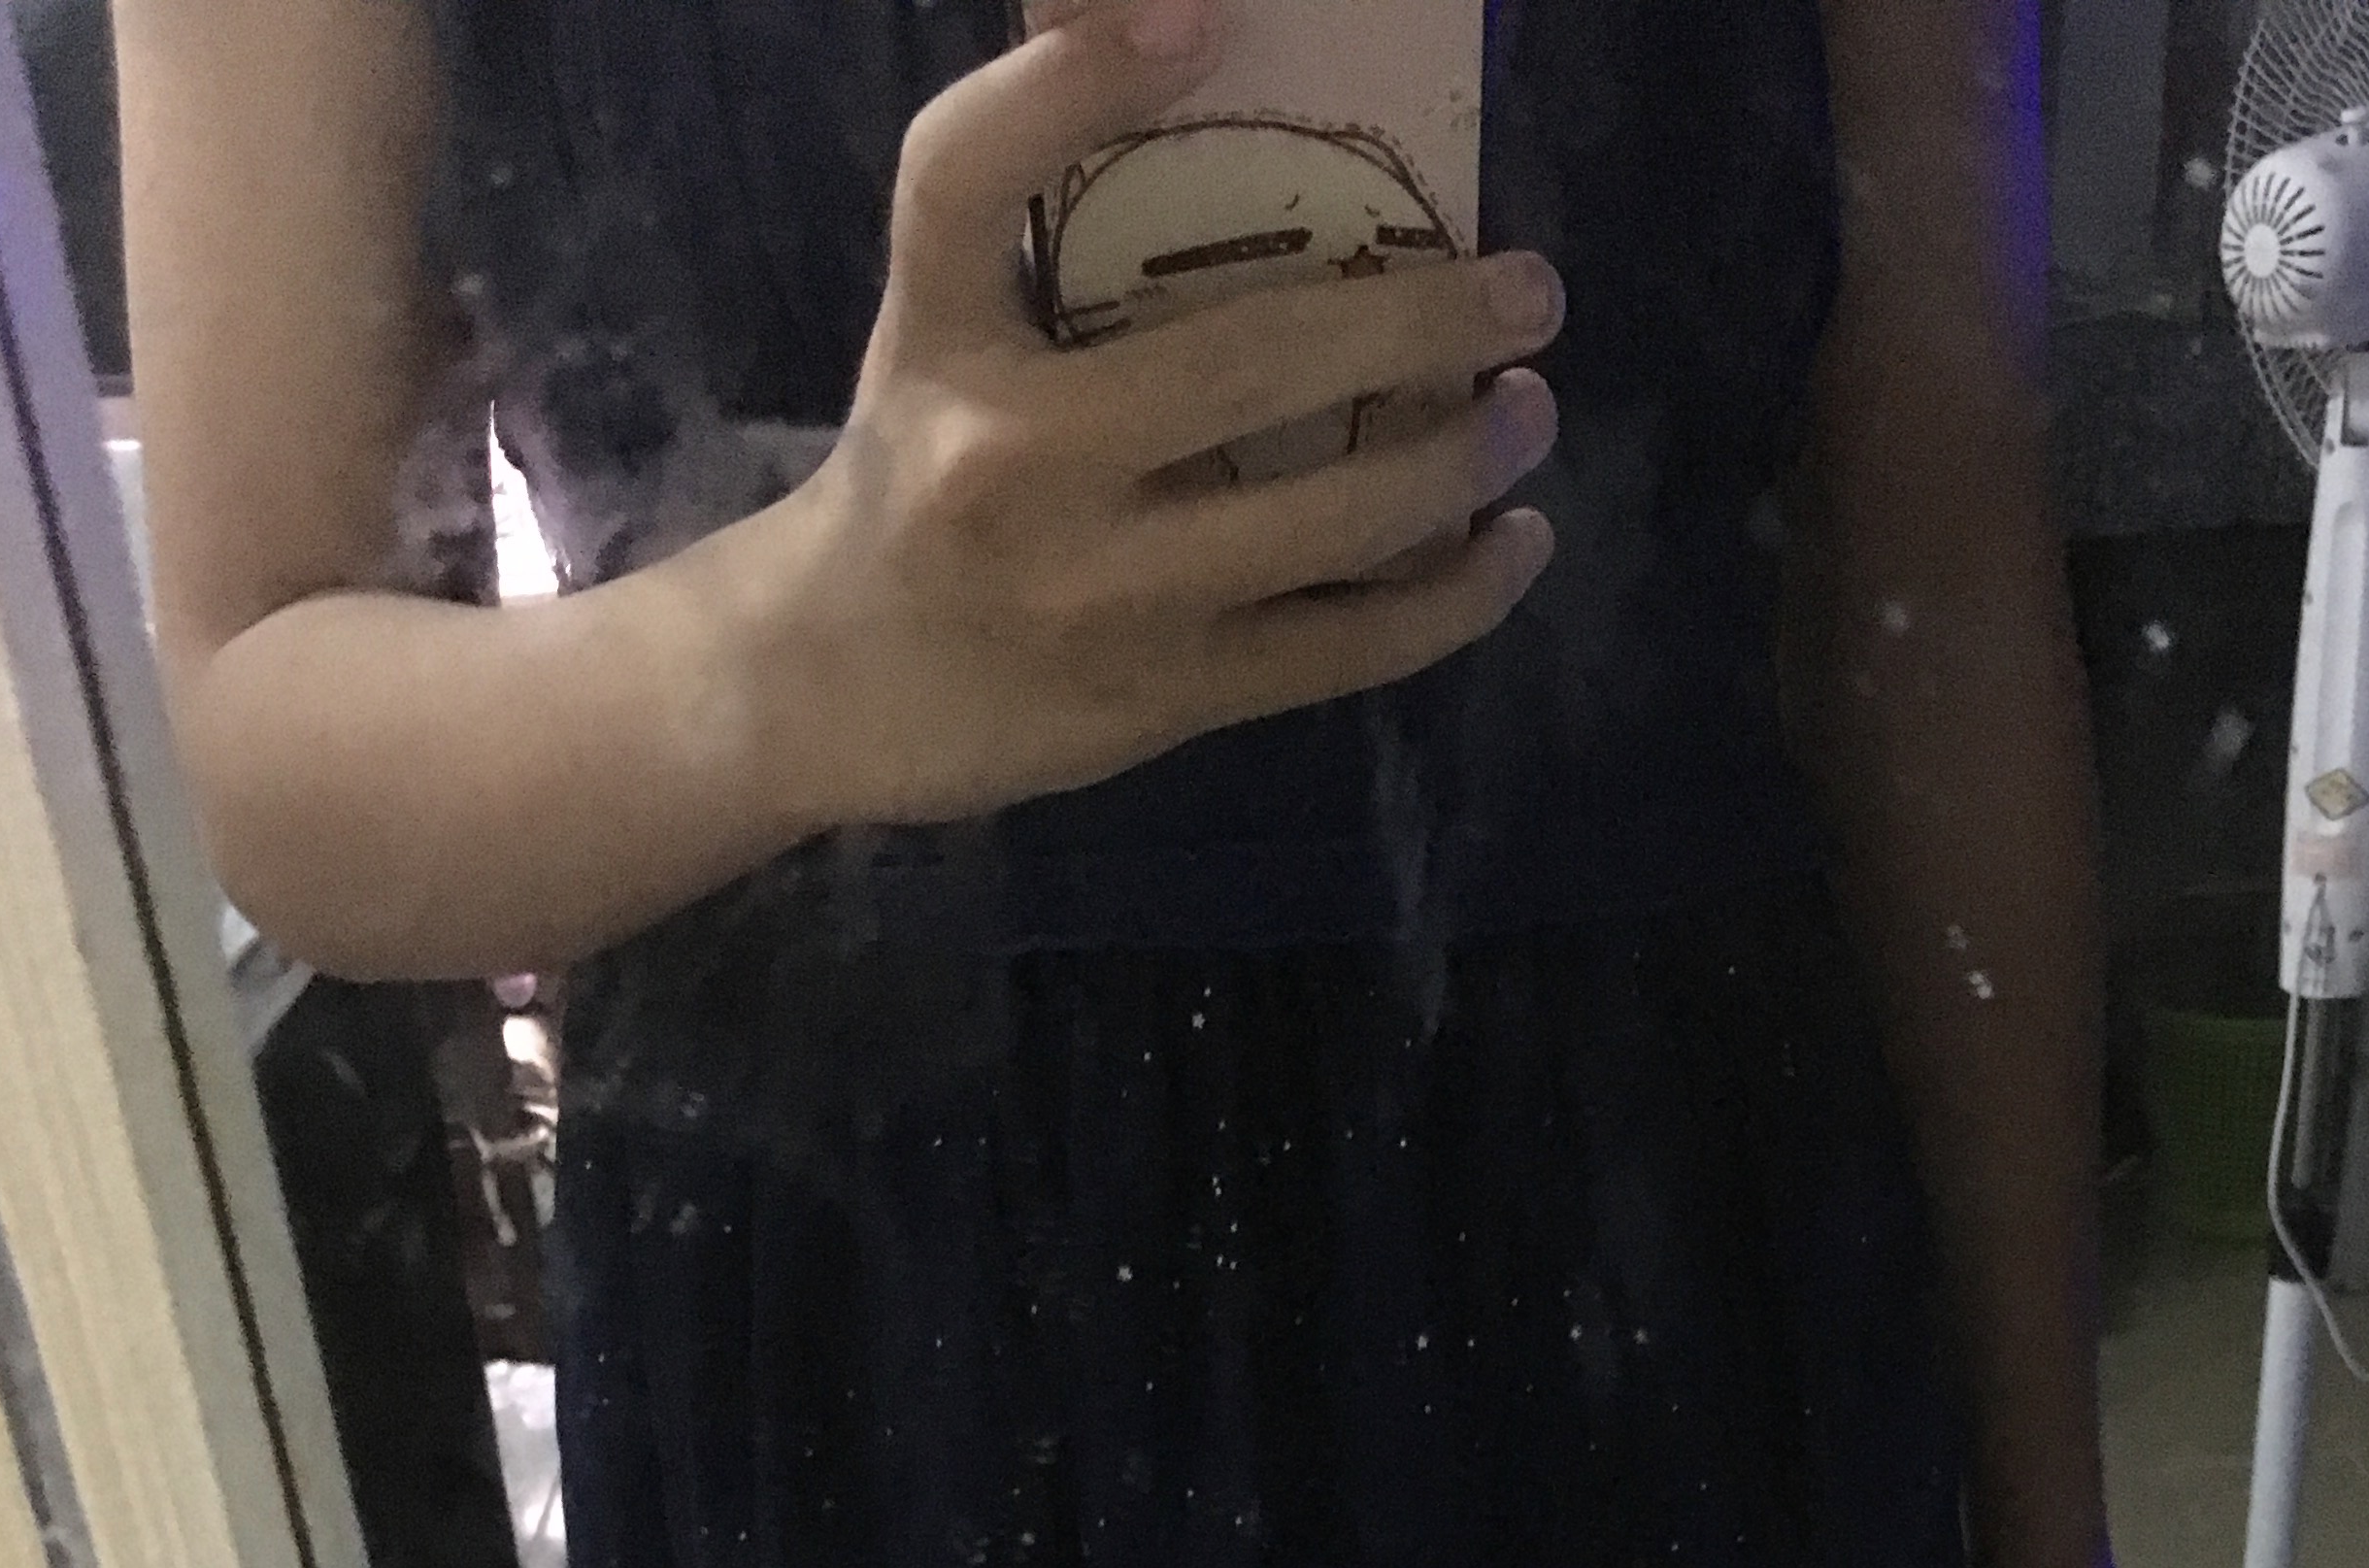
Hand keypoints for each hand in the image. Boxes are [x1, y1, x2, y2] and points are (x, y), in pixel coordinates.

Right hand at [731, 0, 1563, 838]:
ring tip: (1528, 410)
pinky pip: (1343, 647)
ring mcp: (1103, 597)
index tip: (1203, 18)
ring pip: (1327, 522)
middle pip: (1247, 364)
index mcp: (948, 346)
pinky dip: (1450, 598)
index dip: (1075, 78)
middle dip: (1421, 320)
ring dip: (1461, 459)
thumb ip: (1039, 198)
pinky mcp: (1165, 698)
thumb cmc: (924, 473)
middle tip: (1527, 289)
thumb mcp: (944, 323)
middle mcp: (1015, 468)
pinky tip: (1511, 544)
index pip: (970, 177)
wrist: (840, 686)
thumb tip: (1188, 37)